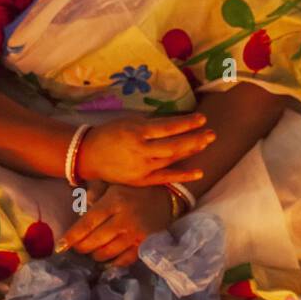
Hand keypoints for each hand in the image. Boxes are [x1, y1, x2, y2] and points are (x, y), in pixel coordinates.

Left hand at [57, 183, 174, 266]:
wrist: (167, 198)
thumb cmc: (134, 190)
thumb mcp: (113, 183)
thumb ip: (94, 191)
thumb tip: (81, 206)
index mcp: (114, 202)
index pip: (87, 223)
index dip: (72, 237)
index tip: (60, 246)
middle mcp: (124, 220)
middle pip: (94, 241)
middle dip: (81, 247)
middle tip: (77, 247)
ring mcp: (135, 235)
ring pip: (107, 253)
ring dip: (95, 255)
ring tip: (92, 250)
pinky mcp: (145, 246)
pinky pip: (123, 261)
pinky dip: (112, 262)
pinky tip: (107, 258)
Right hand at [75, 113, 212, 187]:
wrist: (88, 155)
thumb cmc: (110, 133)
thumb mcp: (130, 121)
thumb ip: (152, 122)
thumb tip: (177, 121)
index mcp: (137, 132)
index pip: (168, 128)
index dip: (187, 123)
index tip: (202, 118)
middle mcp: (141, 151)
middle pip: (174, 146)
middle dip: (196, 139)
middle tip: (212, 133)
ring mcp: (142, 168)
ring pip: (172, 160)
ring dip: (191, 152)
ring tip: (206, 144)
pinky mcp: (141, 181)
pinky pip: (165, 178)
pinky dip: (182, 175)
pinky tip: (198, 172)